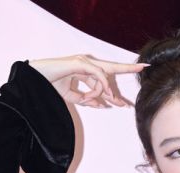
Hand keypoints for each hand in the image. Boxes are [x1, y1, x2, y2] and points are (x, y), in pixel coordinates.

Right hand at [28, 54, 148, 107]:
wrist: (35, 80)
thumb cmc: (50, 86)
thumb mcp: (73, 97)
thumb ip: (88, 100)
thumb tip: (102, 105)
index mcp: (86, 71)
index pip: (106, 77)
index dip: (116, 86)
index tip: (126, 99)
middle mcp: (87, 64)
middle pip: (112, 68)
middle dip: (128, 69)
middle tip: (144, 68)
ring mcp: (83, 61)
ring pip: (103, 78)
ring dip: (102, 93)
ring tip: (95, 101)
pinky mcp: (80, 62)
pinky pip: (98, 75)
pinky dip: (102, 85)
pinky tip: (105, 94)